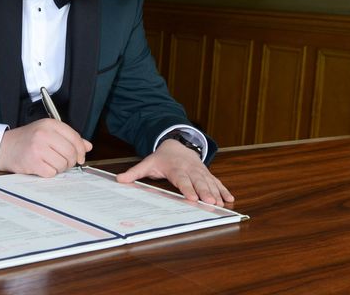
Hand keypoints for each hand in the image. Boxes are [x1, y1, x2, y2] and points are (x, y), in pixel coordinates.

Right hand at [0, 119, 92, 176]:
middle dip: (71, 161)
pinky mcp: (32, 162)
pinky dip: (50, 173)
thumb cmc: (28, 140)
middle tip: (65, 162)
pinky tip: (43, 167)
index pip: (75, 137)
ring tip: (51, 164)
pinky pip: (52, 172)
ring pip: (63, 164)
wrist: (5, 147)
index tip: (80, 157)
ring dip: (60, 168)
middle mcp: (44, 134)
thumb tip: (88, 146)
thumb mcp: (48, 132)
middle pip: (70, 152)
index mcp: (50, 124)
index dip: (81, 150)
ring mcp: (37, 148)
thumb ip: (69, 138)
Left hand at [116, 139, 233, 206]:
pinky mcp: (207, 174)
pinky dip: (223, 189)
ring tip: (221, 204)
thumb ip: (134, 172)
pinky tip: (230, 198)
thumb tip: (119, 179)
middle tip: (210, 203)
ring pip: (209, 182)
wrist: (176, 145)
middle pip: (198, 182)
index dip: (187, 188)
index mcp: (176, 168)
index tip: (191, 198)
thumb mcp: (147, 163)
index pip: (182, 180)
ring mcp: (200, 171)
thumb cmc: (161, 158)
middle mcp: (190, 170)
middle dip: (205, 192)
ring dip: (216, 193)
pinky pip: (217, 181)